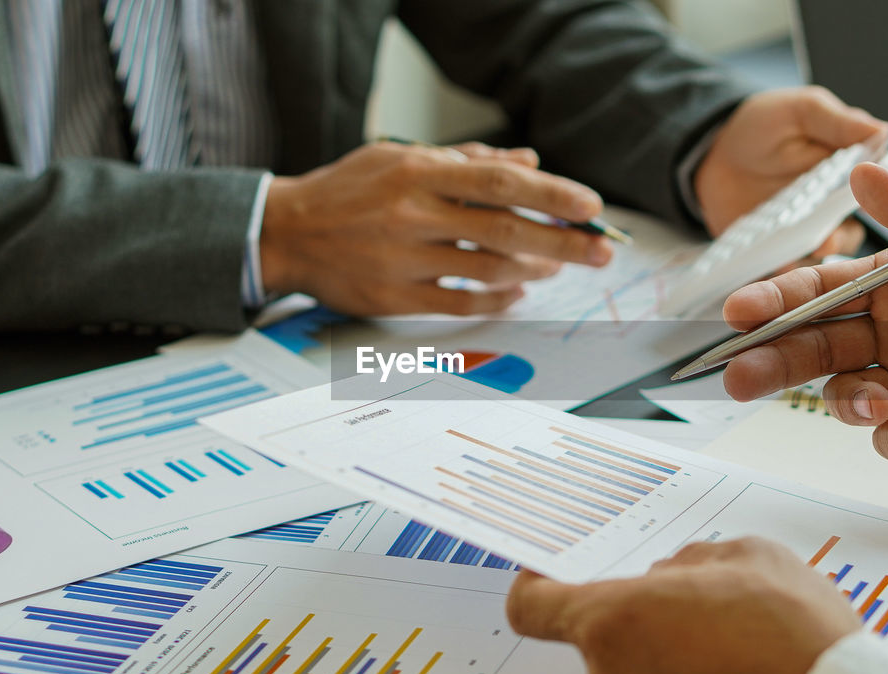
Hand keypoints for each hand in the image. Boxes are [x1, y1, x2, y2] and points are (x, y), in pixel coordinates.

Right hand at [258, 141, 613, 315]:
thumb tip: (528, 162)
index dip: (551, 194)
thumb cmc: (350, 191)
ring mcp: (403, 259)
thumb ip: (465, 160)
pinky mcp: (395, 298)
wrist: (288, 232)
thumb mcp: (401, 157)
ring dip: (532, 271)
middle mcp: (412, 214)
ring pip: (488, 270)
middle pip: (504, 230)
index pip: (499, 181)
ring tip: (554, 267)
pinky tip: (516, 294)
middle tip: (600, 252)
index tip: (590, 206)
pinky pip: (461, 303)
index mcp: (417, 172)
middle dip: (561, 242)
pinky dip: (498, 300)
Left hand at [506, 538, 860, 673]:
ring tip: (729, 645)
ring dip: (667, 655)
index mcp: (612, 622)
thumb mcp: (744, 557)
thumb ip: (688, 562)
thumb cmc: (793, 637)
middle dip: (639, 619)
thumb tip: (674, 577)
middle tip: (694, 607)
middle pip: (599, 639)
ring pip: (634, 673)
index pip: (531, 608)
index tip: (550, 579)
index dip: (538, 588)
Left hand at [695, 87, 886, 260]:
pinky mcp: (784, 250)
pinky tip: (775, 265)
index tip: (872, 197)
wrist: (714, 157)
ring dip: (817, 254)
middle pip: (854, 226)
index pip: (879, 187)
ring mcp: (810, 230)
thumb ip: (837, 122)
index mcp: (851, 169)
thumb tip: (884, 131)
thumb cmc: (763, 126)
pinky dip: (786, 268)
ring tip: (804, 253)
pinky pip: (791, 266)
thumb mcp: (801, 111)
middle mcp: (836, 204)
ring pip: (827, 251)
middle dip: (843, 233)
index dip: (879, 195)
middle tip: (828, 236)